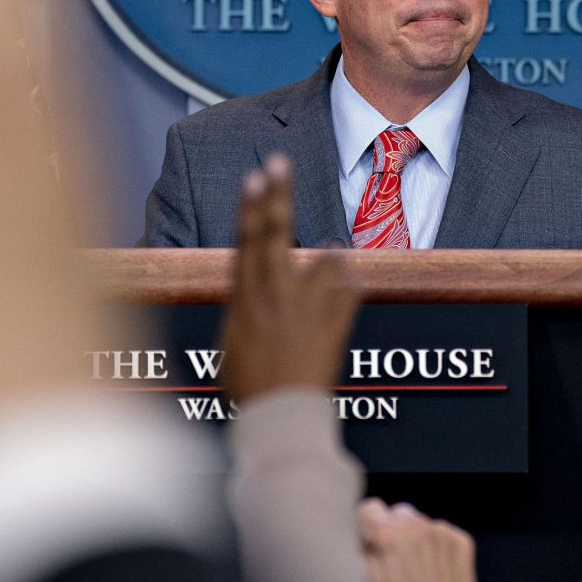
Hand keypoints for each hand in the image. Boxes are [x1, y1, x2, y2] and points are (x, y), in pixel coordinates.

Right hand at [218, 156, 359, 402]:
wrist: (281, 419)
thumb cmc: (247, 386)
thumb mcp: (230, 340)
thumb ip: (243, 303)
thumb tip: (247, 275)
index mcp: (245, 300)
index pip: (247, 242)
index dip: (250, 206)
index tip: (255, 175)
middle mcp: (276, 297)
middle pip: (276, 234)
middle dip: (276, 195)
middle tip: (278, 162)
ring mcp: (308, 309)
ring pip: (323, 259)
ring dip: (327, 253)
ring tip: (330, 254)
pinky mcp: (335, 326)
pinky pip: (349, 290)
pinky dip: (350, 280)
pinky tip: (351, 275)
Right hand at [358, 498, 479, 581]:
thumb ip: (365, 552)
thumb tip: (366, 536)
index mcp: (390, 537)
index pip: (370, 508)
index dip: (367, 528)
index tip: (372, 545)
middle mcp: (418, 527)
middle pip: (397, 514)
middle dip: (394, 533)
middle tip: (396, 564)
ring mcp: (443, 533)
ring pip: (420, 523)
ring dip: (416, 540)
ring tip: (419, 573)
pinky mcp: (462, 542)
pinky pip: (441, 533)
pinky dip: (437, 547)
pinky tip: (435, 573)